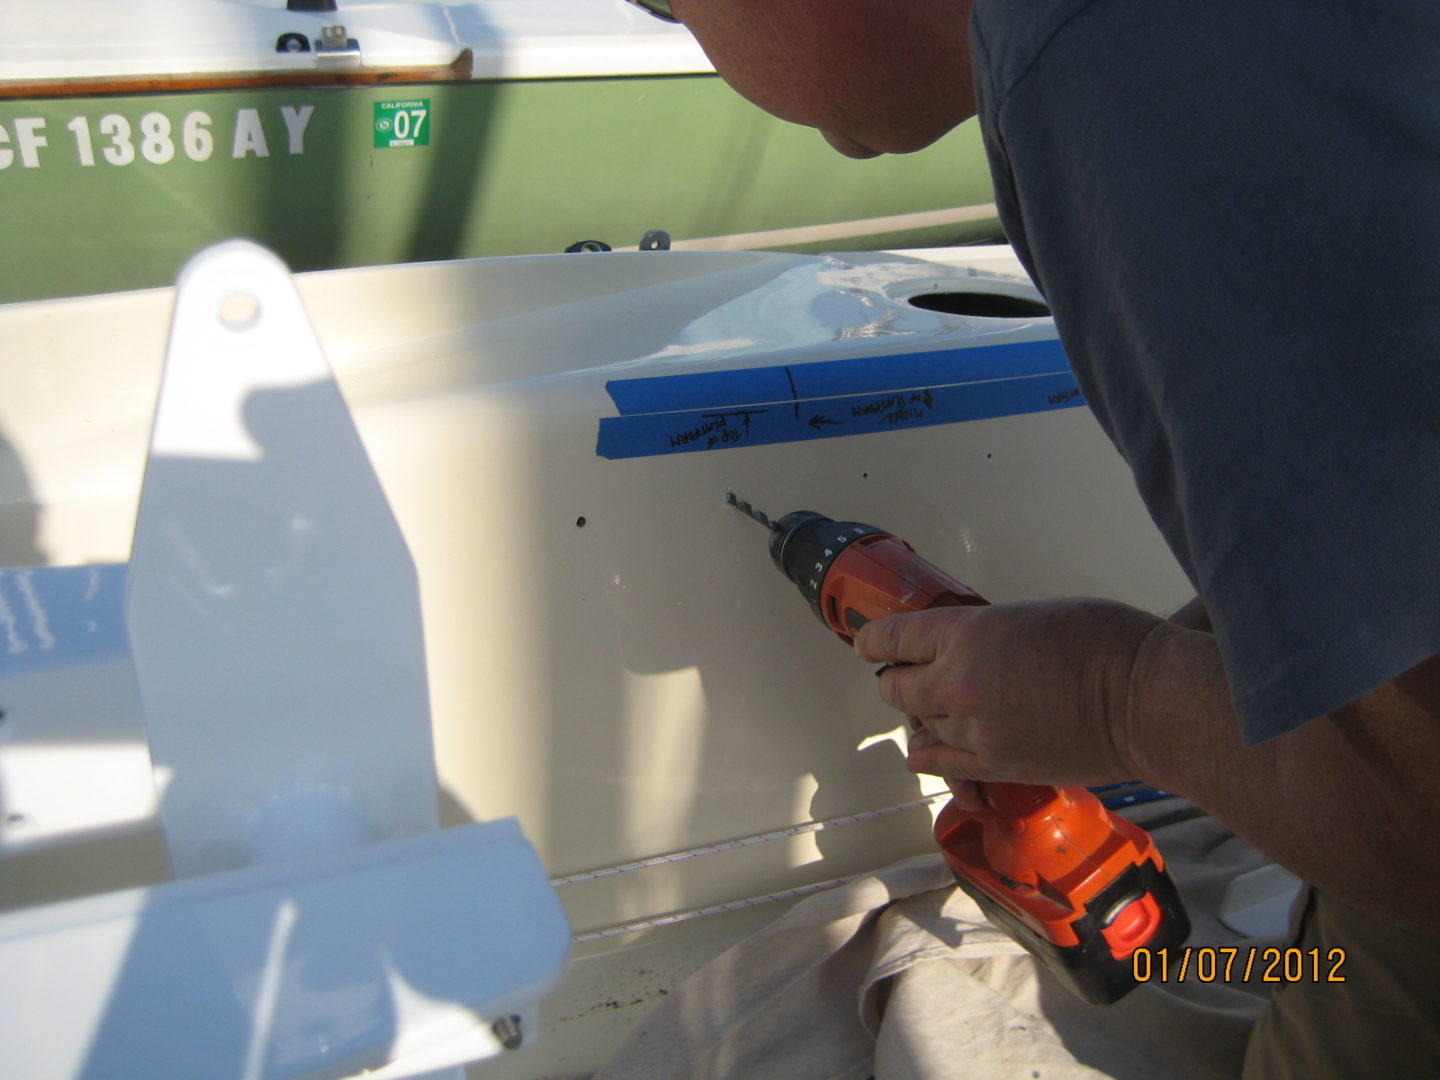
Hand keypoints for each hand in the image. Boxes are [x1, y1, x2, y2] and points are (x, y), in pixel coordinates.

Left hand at [853, 599, 1160, 803]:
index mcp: (966, 634)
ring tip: (929, 708)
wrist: (1144, 702)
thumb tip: (967, 652)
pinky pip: (941, 763)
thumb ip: (985, 635)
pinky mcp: (995, 765)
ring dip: (921, 715)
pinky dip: (930, 753)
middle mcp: (957, 683)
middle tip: (902, 674)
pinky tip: (925, 750)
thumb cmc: (1105, 644)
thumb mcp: (1030, 616)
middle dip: (896, 679)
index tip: (867, 644)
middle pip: (897, 687)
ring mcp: (973, 729)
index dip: (875, 641)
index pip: (894, 638)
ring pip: (920, 724)